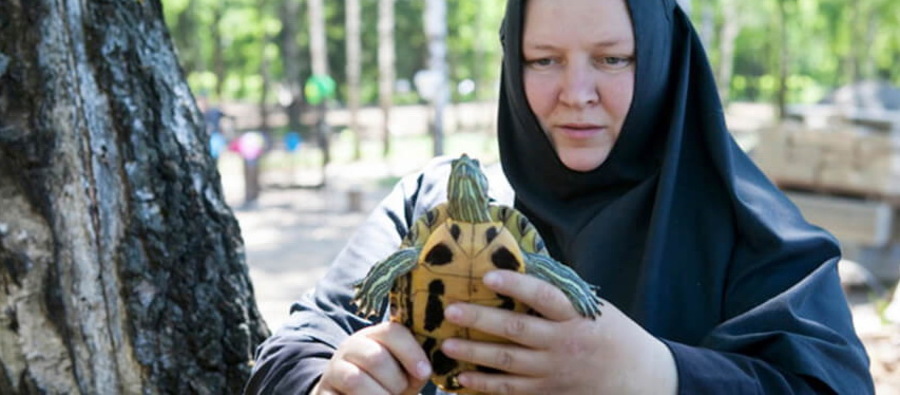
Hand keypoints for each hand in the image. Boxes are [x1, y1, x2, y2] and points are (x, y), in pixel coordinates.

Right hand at [312, 322, 432, 394]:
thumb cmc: (387, 383)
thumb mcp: (404, 372)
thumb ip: (417, 366)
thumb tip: (431, 363)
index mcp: (374, 336)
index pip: (392, 332)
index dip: (411, 352)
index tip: (424, 373)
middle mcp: (351, 347)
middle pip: (375, 357)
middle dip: (395, 381)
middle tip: (399, 392)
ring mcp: (334, 369)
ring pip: (356, 380)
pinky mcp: (323, 391)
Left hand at [439, 270, 676, 394]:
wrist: (639, 377)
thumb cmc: (611, 333)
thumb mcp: (593, 308)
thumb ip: (560, 295)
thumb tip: (521, 268)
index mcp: (576, 316)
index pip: (544, 296)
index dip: (516, 285)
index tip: (488, 275)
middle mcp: (564, 343)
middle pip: (517, 329)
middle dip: (481, 319)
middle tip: (451, 310)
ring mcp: (554, 371)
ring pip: (507, 362)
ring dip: (474, 353)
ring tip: (447, 344)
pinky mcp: (549, 392)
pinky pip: (511, 389)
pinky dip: (485, 384)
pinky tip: (463, 377)